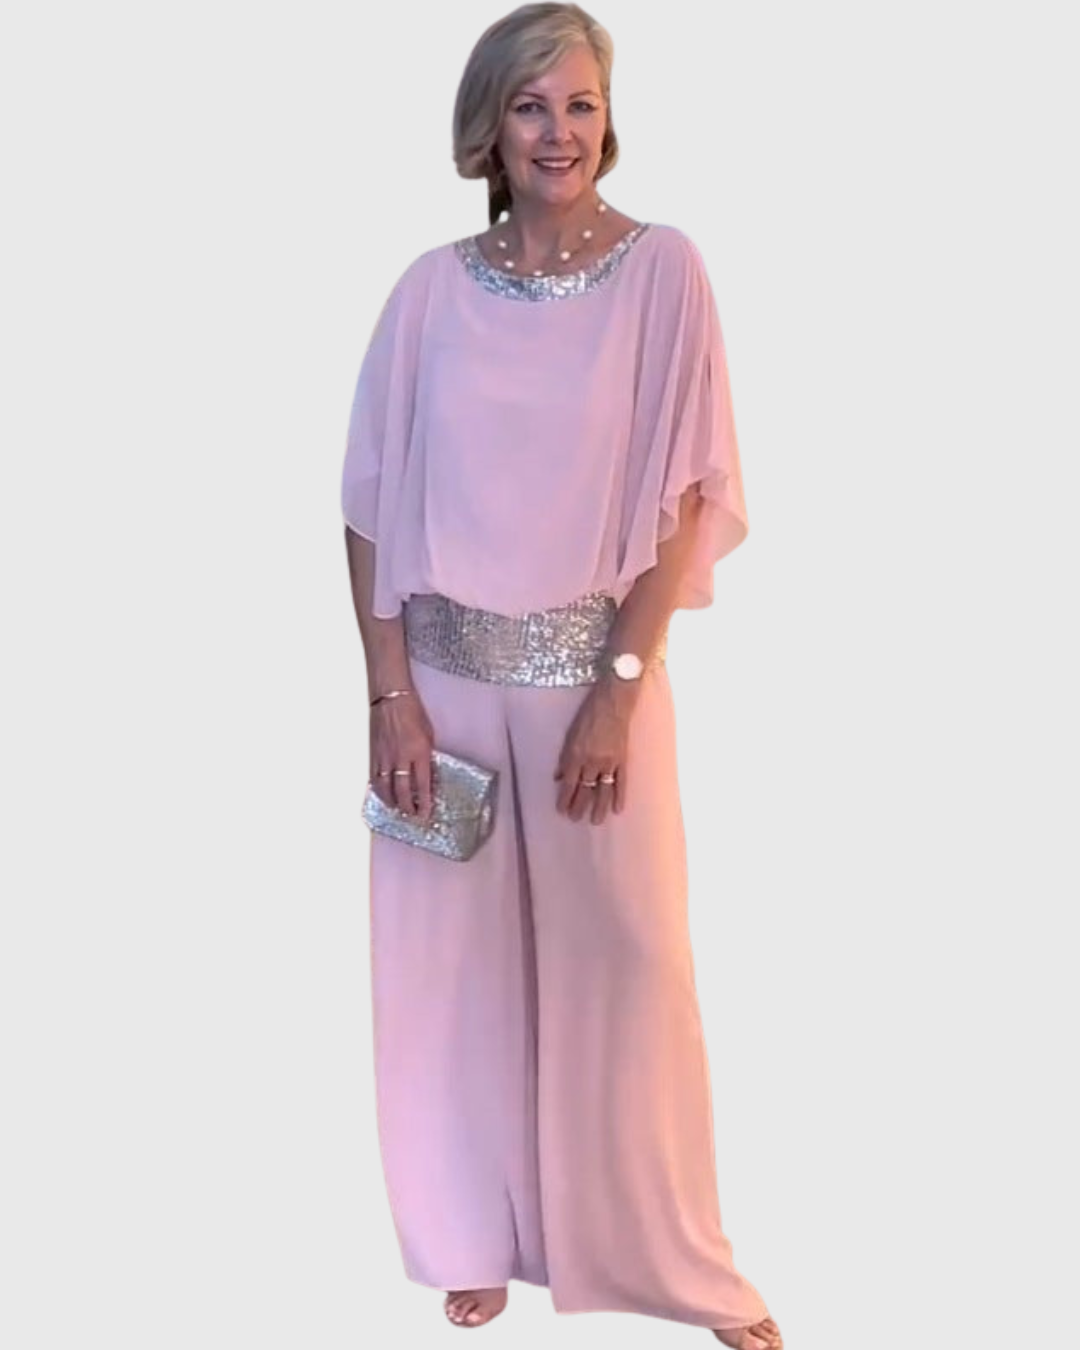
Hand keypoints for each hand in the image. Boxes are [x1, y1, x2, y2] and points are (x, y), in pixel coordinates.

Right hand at [369, 691, 435, 819]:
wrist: (390, 698)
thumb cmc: (413, 712)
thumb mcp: (429, 734)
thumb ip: (427, 756)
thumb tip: (427, 774)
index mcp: (419, 751)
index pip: (422, 784)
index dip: (424, 802)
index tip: (426, 813)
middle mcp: (401, 757)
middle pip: (403, 790)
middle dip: (408, 807)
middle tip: (412, 816)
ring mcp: (385, 756)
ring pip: (386, 787)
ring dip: (393, 802)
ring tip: (398, 810)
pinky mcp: (374, 753)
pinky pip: (375, 777)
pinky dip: (379, 790)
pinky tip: (383, 796)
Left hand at [553, 679, 638, 823]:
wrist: (613, 701)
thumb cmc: (589, 713)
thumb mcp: (570, 733)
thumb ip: (564, 757)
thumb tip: (559, 777)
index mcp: (576, 755)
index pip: (569, 783)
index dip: (564, 798)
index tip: (561, 810)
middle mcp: (592, 762)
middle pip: (585, 790)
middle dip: (579, 806)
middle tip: (575, 819)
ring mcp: (609, 762)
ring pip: (603, 790)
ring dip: (599, 807)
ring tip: (595, 821)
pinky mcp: (623, 759)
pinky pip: (622, 782)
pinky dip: (620, 796)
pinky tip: (618, 809)